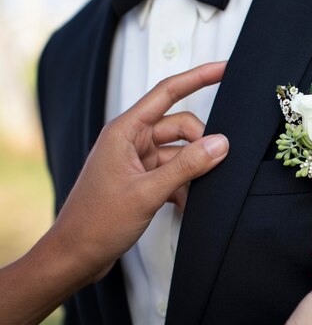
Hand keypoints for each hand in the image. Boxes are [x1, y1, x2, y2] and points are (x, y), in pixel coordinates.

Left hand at [51, 61, 228, 282]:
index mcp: (125, 131)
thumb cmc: (96, 222)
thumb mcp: (148, 192)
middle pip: (179, 127)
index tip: (223, 69)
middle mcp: (130, 141)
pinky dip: (184, 186)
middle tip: (216, 164)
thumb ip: (187, 166)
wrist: (75, 255)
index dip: (198, 78)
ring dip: (192, 171)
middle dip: (200, 143)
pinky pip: (173, 172)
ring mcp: (136, 161)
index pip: (168, 92)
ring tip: (198, 192)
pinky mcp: (141, 180)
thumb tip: (220, 144)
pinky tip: (187, 204)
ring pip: (179, 153)